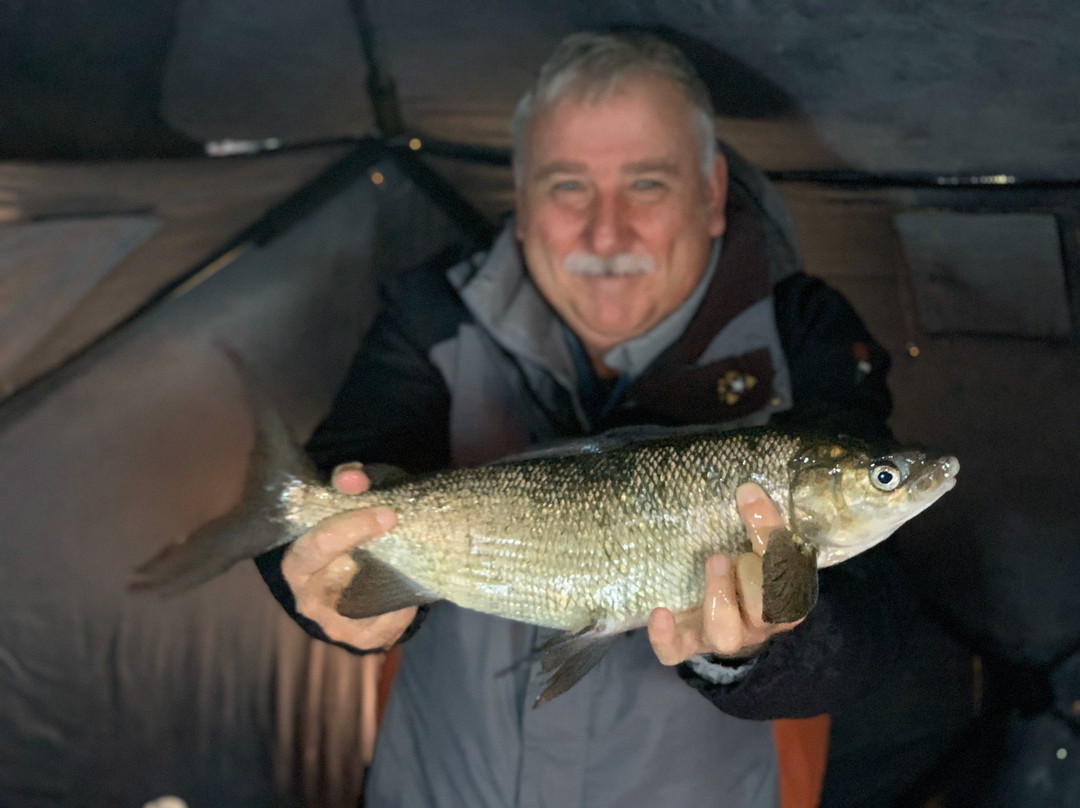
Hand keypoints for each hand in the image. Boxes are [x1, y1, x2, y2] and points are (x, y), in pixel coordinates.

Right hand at [281, 462, 417, 650]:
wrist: (350, 574)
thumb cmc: (346, 532)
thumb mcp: (345, 501)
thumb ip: (347, 483)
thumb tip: (353, 477)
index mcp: (298, 562)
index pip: (318, 545)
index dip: (352, 527)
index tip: (388, 513)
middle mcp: (309, 597)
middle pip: (338, 578)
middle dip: (378, 559)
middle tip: (401, 529)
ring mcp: (333, 623)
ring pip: (367, 608)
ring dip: (392, 587)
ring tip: (411, 565)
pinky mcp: (358, 638)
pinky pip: (386, 626)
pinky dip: (403, 608)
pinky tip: (411, 592)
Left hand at [647, 482, 804, 664]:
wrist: (722, 608)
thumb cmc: (746, 572)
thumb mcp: (759, 548)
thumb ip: (760, 524)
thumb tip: (747, 489)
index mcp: (783, 600)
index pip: (790, 581)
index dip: (776, 547)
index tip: (754, 504)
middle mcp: (756, 625)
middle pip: (763, 614)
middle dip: (750, 580)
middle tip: (733, 549)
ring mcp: (721, 636)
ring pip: (725, 634)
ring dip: (720, 597)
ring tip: (715, 561)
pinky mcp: (688, 643)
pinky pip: (676, 652)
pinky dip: (666, 637)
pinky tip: (659, 613)